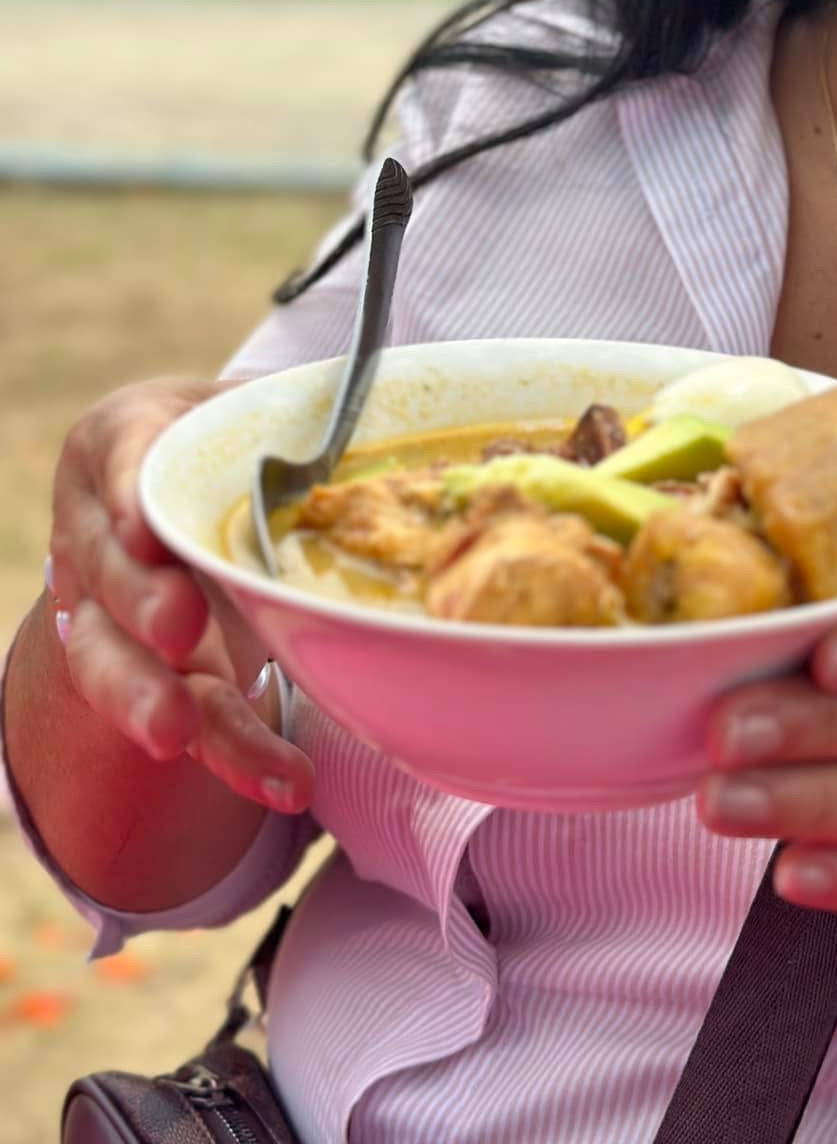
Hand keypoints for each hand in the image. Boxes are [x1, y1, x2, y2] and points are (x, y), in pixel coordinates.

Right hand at [46, 377, 312, 813]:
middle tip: (178, 626)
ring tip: (181, 732)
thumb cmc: (226, 444)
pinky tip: (284, 782)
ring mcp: (105, 615)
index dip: (130, 491)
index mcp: (126, 443)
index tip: (146, 524)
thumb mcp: (251, 411)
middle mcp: (99, 531)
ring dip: (148, 701)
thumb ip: (307, 410)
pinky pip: (185, 720)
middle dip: (141, 600)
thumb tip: (396, 396)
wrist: (168, 507)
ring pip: (112, 663)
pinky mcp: (149, 683)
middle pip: (108, 571)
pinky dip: (234, 755)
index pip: (123, 458)